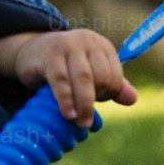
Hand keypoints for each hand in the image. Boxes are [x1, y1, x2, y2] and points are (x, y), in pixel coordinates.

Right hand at [13, 29, 137, 127]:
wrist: (30, 51)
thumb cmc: (64, 66)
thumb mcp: (89, 71)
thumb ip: (111, 84)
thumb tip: (132, 99)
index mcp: (100, 45)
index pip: (114, 74)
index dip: (109, 94)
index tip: (96, 103)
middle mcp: (86, 41)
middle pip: (101, 77)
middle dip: (96, 100)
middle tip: (86, 117)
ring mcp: (67, 45)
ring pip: (83, 79)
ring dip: (84, 105)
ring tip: (81, 123)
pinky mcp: (49, 56)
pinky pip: (61, 81)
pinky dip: (66, 100)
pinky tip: (68, 114)